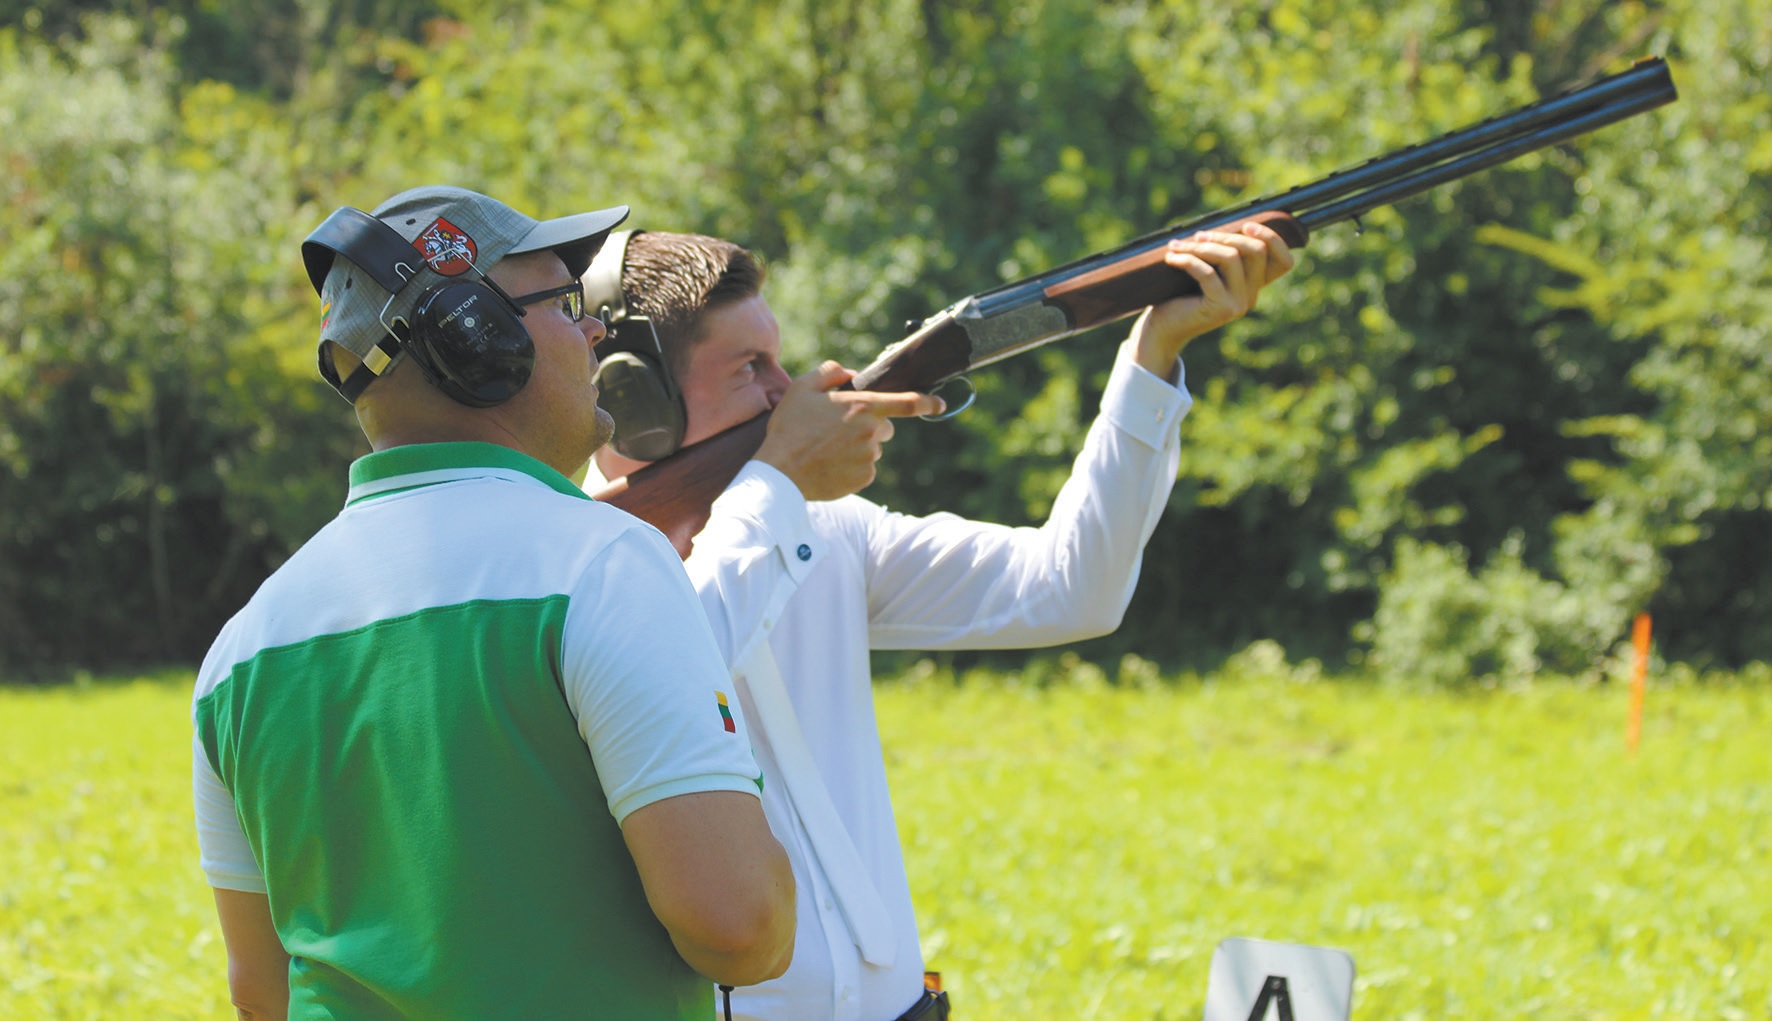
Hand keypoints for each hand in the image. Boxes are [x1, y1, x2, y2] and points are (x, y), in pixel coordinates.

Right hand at [755, 361, 944, 500]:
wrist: (780, 473)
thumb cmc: (790, 427)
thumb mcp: (803, 388)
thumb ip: (831, 372)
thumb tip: (851, 375)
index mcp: (862, 407)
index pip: (906, 402)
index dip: (927, 402)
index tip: (939, 403)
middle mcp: (872, 433)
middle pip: (884, 427)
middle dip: (869, 425)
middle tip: (838, 429)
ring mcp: (869, 458)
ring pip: (872, 448)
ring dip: (858, 447)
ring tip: (826, 449)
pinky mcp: (863, 479)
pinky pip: (865, 468)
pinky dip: (852, 466)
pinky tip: (829, 464)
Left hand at [1131, 219, 1295, 376]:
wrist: (1163, 329)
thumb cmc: (1180, 295)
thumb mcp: (1208, 270)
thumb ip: (1222, 253)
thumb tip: (1225, 224)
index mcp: (1253, 286)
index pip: (1284, 262)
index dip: (1272, 239)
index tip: (1246, 225)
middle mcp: (1251, 296)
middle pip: (1257, 251)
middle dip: (1225, 236)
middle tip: (1197, 236)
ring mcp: (1238, 304)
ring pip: (1231, 258)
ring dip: (1200, 246)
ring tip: (1176, 246)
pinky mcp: (1220, 309)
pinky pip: (1208, 273)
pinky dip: (1187, 260)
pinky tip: (1171, 258)